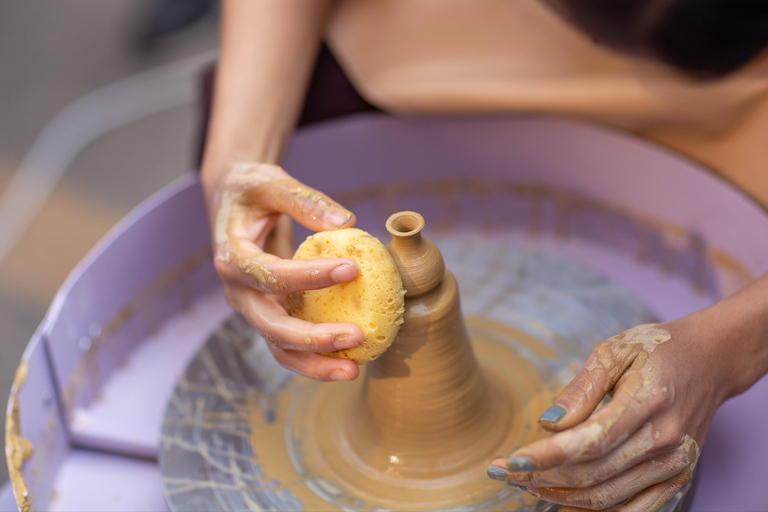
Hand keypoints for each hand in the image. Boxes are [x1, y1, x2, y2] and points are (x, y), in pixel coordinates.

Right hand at [203, 161, 363, 380]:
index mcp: (232, 258)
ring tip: (354, 369)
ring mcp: (252, 308)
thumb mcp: (272, 183)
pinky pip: (290, 345)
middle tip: (357, 336)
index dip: (310, 276)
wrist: (230, 203)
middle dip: (313, 338)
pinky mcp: (268, 315)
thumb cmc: (252, 190)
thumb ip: (305, 201)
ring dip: (315, 362)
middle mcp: (238, 291)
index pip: (270, 275)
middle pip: (271, 326)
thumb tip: (347, 223)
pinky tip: (348, 360)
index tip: (351, 268)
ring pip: (279, 347)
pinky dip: (316, 357)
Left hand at [487, 318, 728, 510]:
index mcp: (647, 402)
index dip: (544, 458)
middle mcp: (665, 440)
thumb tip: (546, 424)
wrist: (711, 359)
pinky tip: (564, 505)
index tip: (506, 462)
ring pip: (609, 497)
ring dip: (562, 496)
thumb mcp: (614, 351)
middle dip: (542, 478)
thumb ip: (581, 389)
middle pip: (593, 474)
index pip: (589, 442)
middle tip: (504, 473)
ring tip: (526, 485)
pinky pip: (635, 509)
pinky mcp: (678, 477)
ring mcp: (675, 464)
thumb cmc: (656, 348)